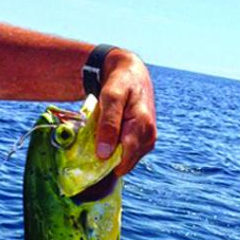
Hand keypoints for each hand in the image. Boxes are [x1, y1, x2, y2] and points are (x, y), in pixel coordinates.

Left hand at [96, 50, 156, 175]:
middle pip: (124, 163)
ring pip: (126, 162)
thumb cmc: (120, 83)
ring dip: (112, 156)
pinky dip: (117, 152)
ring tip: (102, 139)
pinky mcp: (146, 142)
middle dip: (108, 161)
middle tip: (93, 146)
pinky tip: (109, 139)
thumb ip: (108, 124)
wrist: (131, 74)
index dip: (106, 164)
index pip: (123, 159)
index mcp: (142, 127)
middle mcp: (149, 137)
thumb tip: (104, 154)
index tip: (90, 160)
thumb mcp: (110, 97)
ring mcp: (149, 141)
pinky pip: (129, 156)